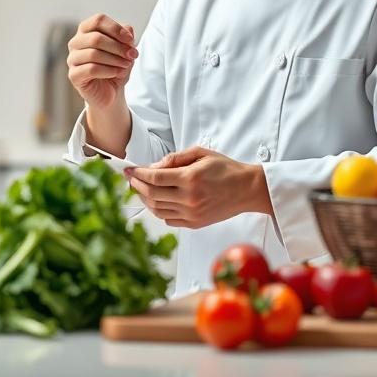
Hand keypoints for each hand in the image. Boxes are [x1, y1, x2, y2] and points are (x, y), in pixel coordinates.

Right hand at [67, 13, 137, 109]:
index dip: (116, 28)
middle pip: (96, 38)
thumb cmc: (115, 67)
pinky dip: (108, 70)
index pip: (98, 20)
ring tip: (126, 64)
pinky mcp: (74, 75)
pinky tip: (117, 72)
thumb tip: (128, 30)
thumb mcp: (125, 50)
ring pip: (93, 54)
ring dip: (115, 59)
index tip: (130, 40)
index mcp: (86, 31)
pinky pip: (91, 69)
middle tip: (132, 55)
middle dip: (118, 47)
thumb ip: (126, 37)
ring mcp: (72, 59)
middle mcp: (75, 43)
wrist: (111, 92)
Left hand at [126, 146, 272, 228]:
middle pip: (152, 194)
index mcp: (190, 178)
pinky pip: (169, 220)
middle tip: (131, 179)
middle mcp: (189, 198)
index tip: (129, 170)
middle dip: (137, 186)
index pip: (154, 178)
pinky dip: (158, 211)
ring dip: (145, 199)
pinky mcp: (195, 223)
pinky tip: (156, 201)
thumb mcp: (201, 153)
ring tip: (141, 190)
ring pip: (157, 209)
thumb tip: (154, 166)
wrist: (247, 189)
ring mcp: (191, 213)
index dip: (138, 173)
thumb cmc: (225, 169)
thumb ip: (175, 158)